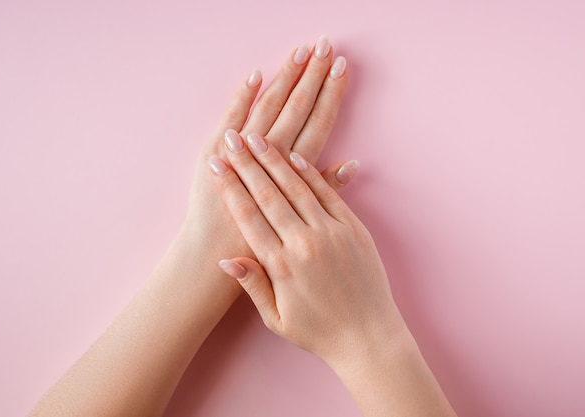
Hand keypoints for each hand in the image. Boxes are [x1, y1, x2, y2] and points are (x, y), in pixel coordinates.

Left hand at [182, 36, 349, 267]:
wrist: (211, 261)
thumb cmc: (264, 249)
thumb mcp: (306, 226)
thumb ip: (327, 192)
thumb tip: (350, 164)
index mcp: (296, 176)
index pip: (320, 123)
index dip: (331, 94)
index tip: (342, 68)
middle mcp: (271, 160)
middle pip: (297, 108)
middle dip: (312, 75)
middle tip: (326, 45)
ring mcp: (241, 155)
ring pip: (269, 107)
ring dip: (284, 78)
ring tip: (300, 52)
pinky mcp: (215, 155)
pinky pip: (231, 118)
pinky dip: (241, 96)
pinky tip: (255, 75)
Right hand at [209, 133, 405, 364]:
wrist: (368, 337)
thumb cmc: (319, 331)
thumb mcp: (276, 318)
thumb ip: (252, 284)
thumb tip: (224, 259)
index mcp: (280, 265)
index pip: (248, 216)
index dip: (229, 187)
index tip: (216, 164)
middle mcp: (304, 243)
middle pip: (269, 194)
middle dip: (247, 163)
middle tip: (232, 138)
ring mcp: (331, 233)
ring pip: (297, 188)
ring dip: (275, 160)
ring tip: (257, 138)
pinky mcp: (353, 229)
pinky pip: (328, 195)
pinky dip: (311, 174)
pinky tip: (294, 157)